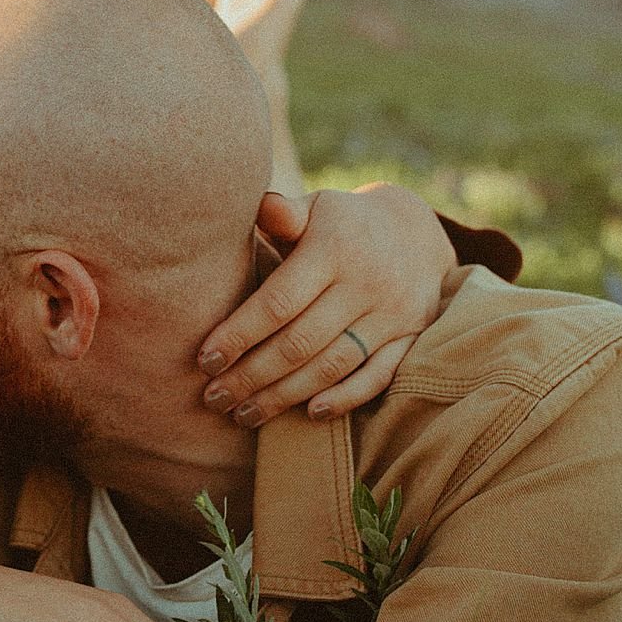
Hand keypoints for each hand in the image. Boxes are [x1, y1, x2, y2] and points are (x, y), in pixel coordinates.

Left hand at [197, 185, 456, 424]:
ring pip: (333, 366)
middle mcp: (367, 282)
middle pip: (300, 342)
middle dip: (251, 376)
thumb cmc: (341, 224)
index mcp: (335, 247)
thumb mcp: (316, 208)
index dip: (239, 335)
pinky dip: (345, 398)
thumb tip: (261, 207)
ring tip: (245, 414)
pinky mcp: (412, 336)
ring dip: (285, 396)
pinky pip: (378, 376)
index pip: (279, 302)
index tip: (205, 361)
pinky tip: (308, 414)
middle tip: (214, 398)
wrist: (416, 233)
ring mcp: (394, 313)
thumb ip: (284, 213)